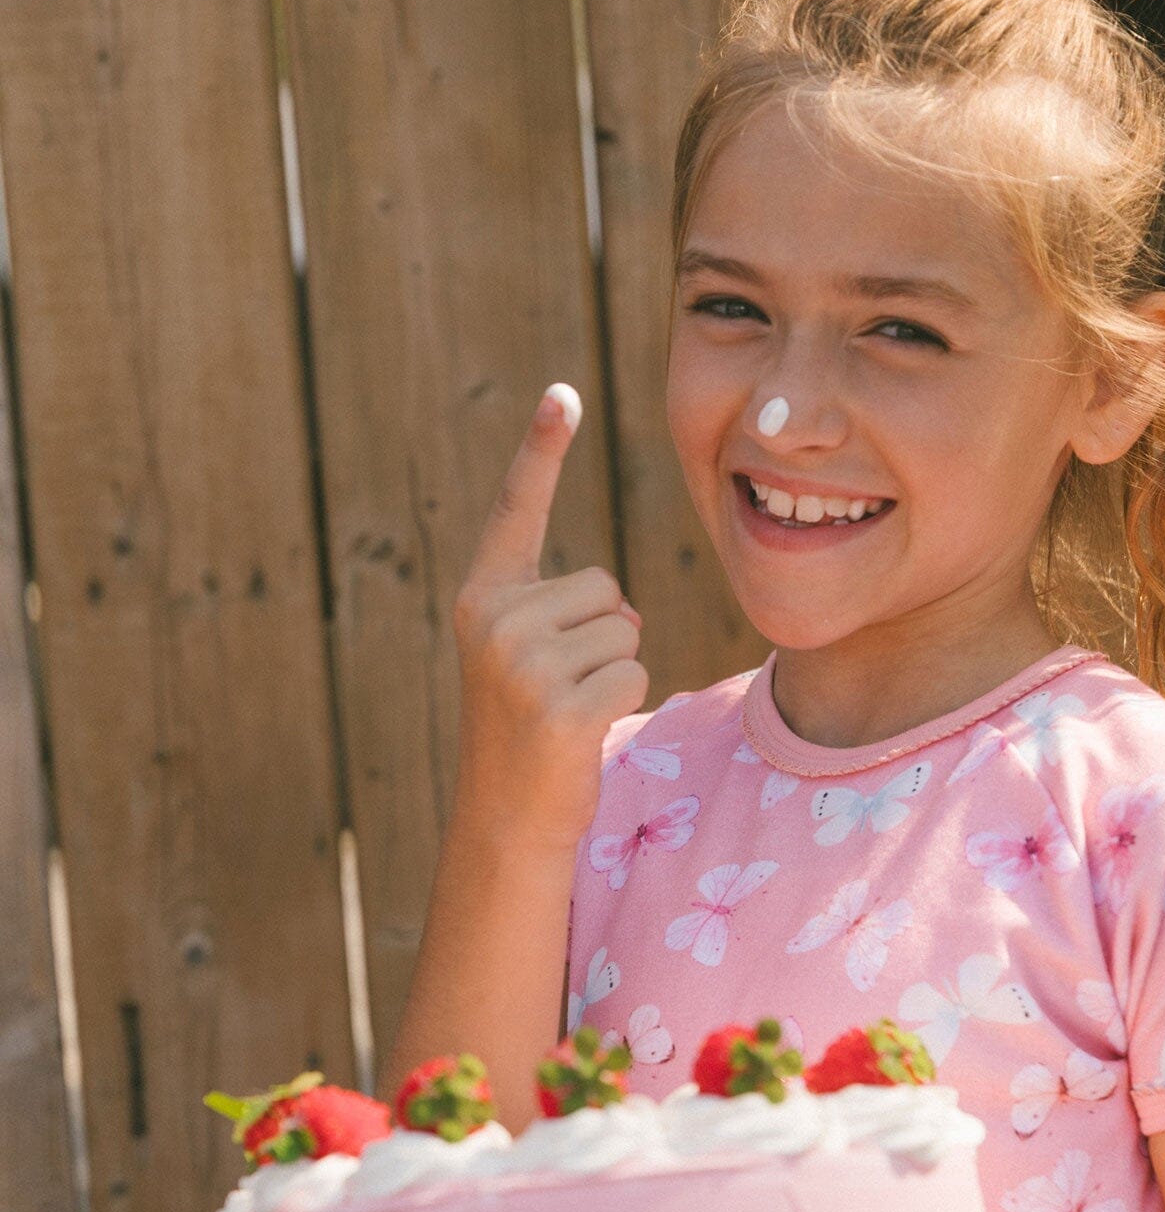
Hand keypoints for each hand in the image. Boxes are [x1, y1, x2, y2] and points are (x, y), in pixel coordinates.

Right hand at [451, 384, 646, 852]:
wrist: (509, 818)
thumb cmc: (532, 734)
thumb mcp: (528, 659)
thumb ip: (560, 614)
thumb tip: (623, 612)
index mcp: (482, 599)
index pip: (517, 511)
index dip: (540, 450)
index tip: (562, 393)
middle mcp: (493, 620)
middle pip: (605, 587)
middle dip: (605, 636)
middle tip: (562, 689)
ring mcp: (522, 663)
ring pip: (626, 628)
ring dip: (617, 670)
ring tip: (571, 709)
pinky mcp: (560, 705)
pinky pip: (635, 667)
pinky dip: (626, 697)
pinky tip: (584, 729)